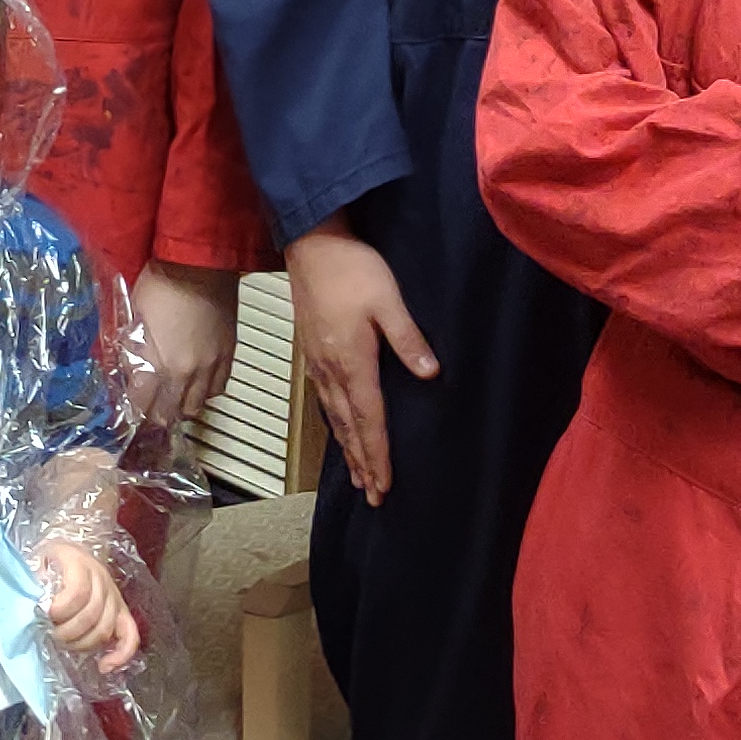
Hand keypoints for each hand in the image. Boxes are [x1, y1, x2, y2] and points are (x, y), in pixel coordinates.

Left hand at [33, 539, 141, 675]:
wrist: (70, 550)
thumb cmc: (48, 561)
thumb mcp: (35, 562)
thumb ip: (33, 582)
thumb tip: (33, 607)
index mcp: (79, 563)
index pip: (78, 592)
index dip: (61, 610)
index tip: (44, 616)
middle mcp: (101, 579)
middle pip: (92, 615)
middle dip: (67, 633)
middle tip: (50, 634)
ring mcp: (114, 596)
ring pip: (106, 628)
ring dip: (83, 644)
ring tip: (65, 644)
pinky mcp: (121, 611)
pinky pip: (130, 635)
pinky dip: (120, 655)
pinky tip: (104, 666)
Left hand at [129, 260, 241, 427]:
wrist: (197, 264)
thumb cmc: (161, 285)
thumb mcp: (133, 319)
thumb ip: (130, 351)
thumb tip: (127, 371)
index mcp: (161, 364)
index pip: (142, 404)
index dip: (131, 411)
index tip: (126, 410)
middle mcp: (188, 372)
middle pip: (171, 413)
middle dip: (156, 414)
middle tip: (147, 408)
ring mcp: (212, 365)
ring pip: (197, 406)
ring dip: (182, 406)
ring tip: (172, 399)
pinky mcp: (228, 354)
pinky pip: (219, 387)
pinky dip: (206, 392)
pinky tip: (197, 385)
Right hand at [286, 216, 435, 502]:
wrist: (310, 243)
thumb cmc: (352, 269)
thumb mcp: (389, 300)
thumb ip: (408, 339)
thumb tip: (431, 374)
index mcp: (353, 362)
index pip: (369, 420)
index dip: (378, 455)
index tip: (385, 486)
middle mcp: (331, 370)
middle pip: (349, 427)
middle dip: (363, 463)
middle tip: (374, 496)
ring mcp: (317, 362)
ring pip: (334, 417)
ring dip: (347, 448)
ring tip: (358, 475)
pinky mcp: (311, 351)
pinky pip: (324, 400)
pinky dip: (334, 424)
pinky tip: (338, 427)